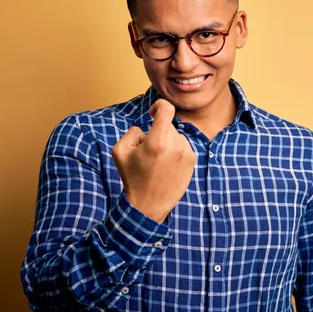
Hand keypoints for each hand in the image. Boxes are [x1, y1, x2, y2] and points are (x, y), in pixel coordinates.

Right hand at [111, 99, 196, 222]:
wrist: (149, 205)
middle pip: (168, 125)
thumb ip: (132, 132)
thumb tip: (146, 127)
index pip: (167, 109)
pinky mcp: (192, 161)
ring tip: (158, 162)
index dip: (158, 106)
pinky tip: (167, 166)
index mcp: (157, 141)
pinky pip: (182, 146)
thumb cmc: (133, 178)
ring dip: (167, 142)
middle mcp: (176, 145)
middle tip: (148, 152)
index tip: (152, 114)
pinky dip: (175, 151)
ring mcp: (186, 153)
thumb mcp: (120, 151)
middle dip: (157, 132)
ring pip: (176, 136)